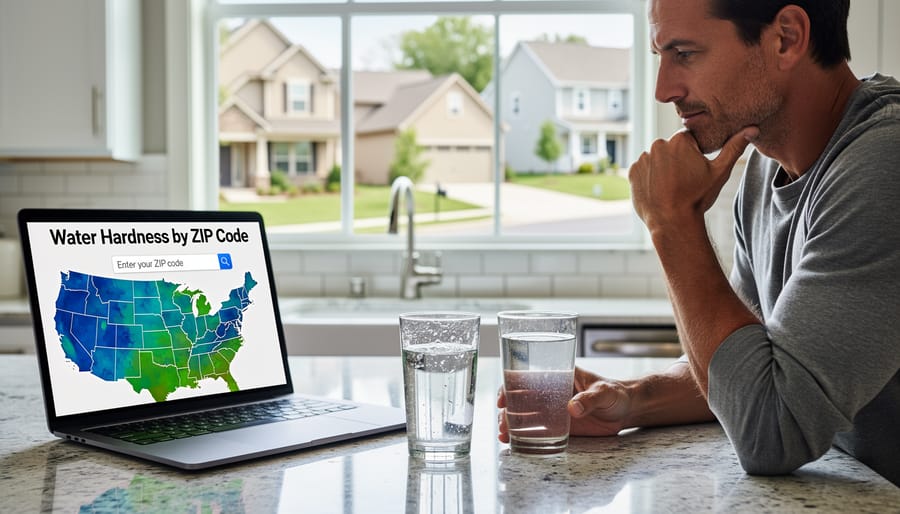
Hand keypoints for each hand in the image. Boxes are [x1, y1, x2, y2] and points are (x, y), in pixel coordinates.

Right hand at [497, 367, 631, 442]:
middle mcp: (549, 392)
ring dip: (511, 424)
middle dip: (507, 410)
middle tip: (503, 423)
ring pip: (524, 416)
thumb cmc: (615, 393)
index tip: (503, 398)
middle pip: (520, 399)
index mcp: (557, 376)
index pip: (527, 377)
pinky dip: (523, 436)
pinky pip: (536, 430)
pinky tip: (513, 442)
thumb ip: (590, 399)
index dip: (510, 386)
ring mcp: (552, 410)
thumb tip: (573, 408)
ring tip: (504, 436)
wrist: (626, 410)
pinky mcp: (558, 426)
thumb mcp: (605, 392)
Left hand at [628, 127, 756, 231]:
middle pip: (671, 149)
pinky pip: (643, 171)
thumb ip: (734, 147)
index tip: (696, 170)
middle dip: (678, 161)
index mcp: (679, 140)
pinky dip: (650, 178)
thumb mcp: (720, 172)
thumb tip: (752, 128)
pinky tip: (659, 191)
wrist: (672, 222)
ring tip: (671, 188)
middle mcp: (658, 144)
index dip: (694, 154)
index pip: (689, 140)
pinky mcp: (632, 172)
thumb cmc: (697, 197)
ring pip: (657, 160)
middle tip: (684, 181)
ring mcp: (642, 158)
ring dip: (663, 169)